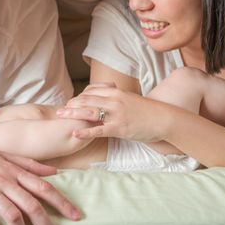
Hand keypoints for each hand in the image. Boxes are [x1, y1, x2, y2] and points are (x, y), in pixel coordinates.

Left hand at [56, 84, 170, 141]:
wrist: (164, 119)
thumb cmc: (148, 111)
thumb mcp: (130, 99)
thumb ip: (117, 98)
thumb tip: (108, 97)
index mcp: (116, 92)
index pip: (91, 91)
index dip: (78, 97)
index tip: (69, 103)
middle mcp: (114, 100)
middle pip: (86, 100)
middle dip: (71, 105)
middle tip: (59, 111)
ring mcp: (116, 114)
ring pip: (89, 111)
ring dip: (72, 114)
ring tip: (60, 117)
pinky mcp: (119, 128)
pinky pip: (99, 129)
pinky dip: (85, 131)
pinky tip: (75, 133)